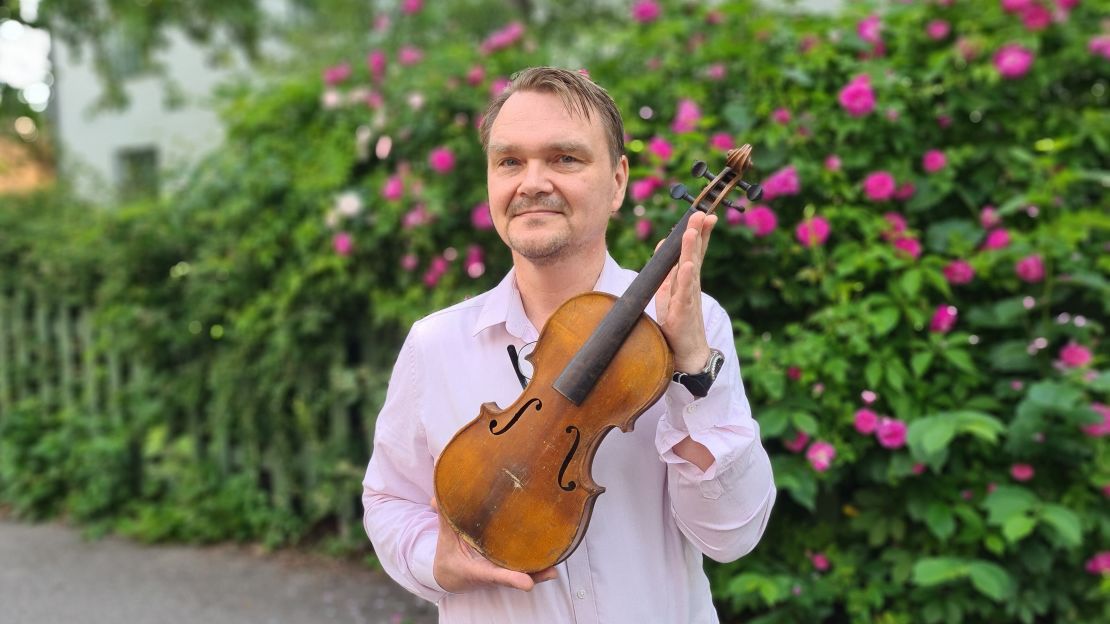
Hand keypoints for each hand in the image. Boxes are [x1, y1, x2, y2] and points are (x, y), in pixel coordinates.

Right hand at [430, 498, 557, 592]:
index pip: (493, 575)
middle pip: (514, 577)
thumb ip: (445, 517)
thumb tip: (436, 498)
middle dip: (531, 575)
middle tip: (550, 572)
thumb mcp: (445, 539)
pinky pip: (524, 571)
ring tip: (554, 570)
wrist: (449, 576)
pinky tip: (552, 569)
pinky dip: (537, 571)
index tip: (527, 583)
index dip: (509, 578)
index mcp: (475, 570)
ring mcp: (500, 573)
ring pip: (522, 575)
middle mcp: (491, 573)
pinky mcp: (505, 569)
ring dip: (538, 573)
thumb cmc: (450, 556)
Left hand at [655, 211, 716, 372]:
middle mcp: (691, 285)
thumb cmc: (678, 321)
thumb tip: (662, 246)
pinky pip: (685, 292)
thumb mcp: (670, 291)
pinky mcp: (683, 311)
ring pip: (690, 269)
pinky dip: (686, 278)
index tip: (704, 215)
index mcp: (688, 279)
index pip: (695, 252)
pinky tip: (688, 266)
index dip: (699, 233)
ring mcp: (689, 297)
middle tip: (702, 214)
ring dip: (691, 250)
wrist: (687, 353)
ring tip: (691, 233)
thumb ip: (669, 270)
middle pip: (695, 255)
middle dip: (697, 234)